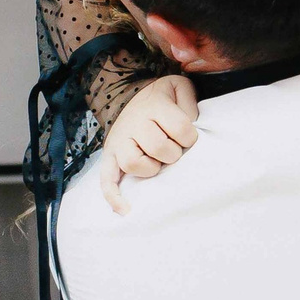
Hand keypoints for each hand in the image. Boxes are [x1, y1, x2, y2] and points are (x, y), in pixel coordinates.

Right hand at [101, 75, 198, 212]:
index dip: (190, 138)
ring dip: (152, 168)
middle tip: (172, 149)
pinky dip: (114, 197)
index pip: (181, 129)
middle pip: (160, 147)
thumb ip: (190, 103)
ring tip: (157, 163)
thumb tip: (192, 124)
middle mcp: (135, 123)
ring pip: (135, 163)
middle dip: (173, 153)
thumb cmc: (162, 100)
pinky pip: (106, 179)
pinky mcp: (109, 156)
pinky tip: (125, 210)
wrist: (131, 97)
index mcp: (155, 106)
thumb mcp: (178, 89)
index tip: (187, 137)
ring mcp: (119, 141)